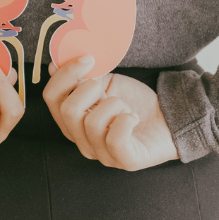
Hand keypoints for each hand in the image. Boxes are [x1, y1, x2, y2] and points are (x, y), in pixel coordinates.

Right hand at [42, 54, 179, 170]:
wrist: (168, 117)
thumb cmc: (133, 101)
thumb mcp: (105, 83)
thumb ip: (82, 77)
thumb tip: (55, 64)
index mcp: (72, 120)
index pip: (51, 97)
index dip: (64, 75)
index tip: (88, 58)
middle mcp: (81, 140)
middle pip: (67, 110)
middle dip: (90, 89)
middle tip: (107, 90)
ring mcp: (101, 154)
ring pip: (92, 123)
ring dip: (113, 104)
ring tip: (124, 106)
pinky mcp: (124, 161)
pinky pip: (115, 140)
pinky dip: (125, 121)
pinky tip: (132, 117)